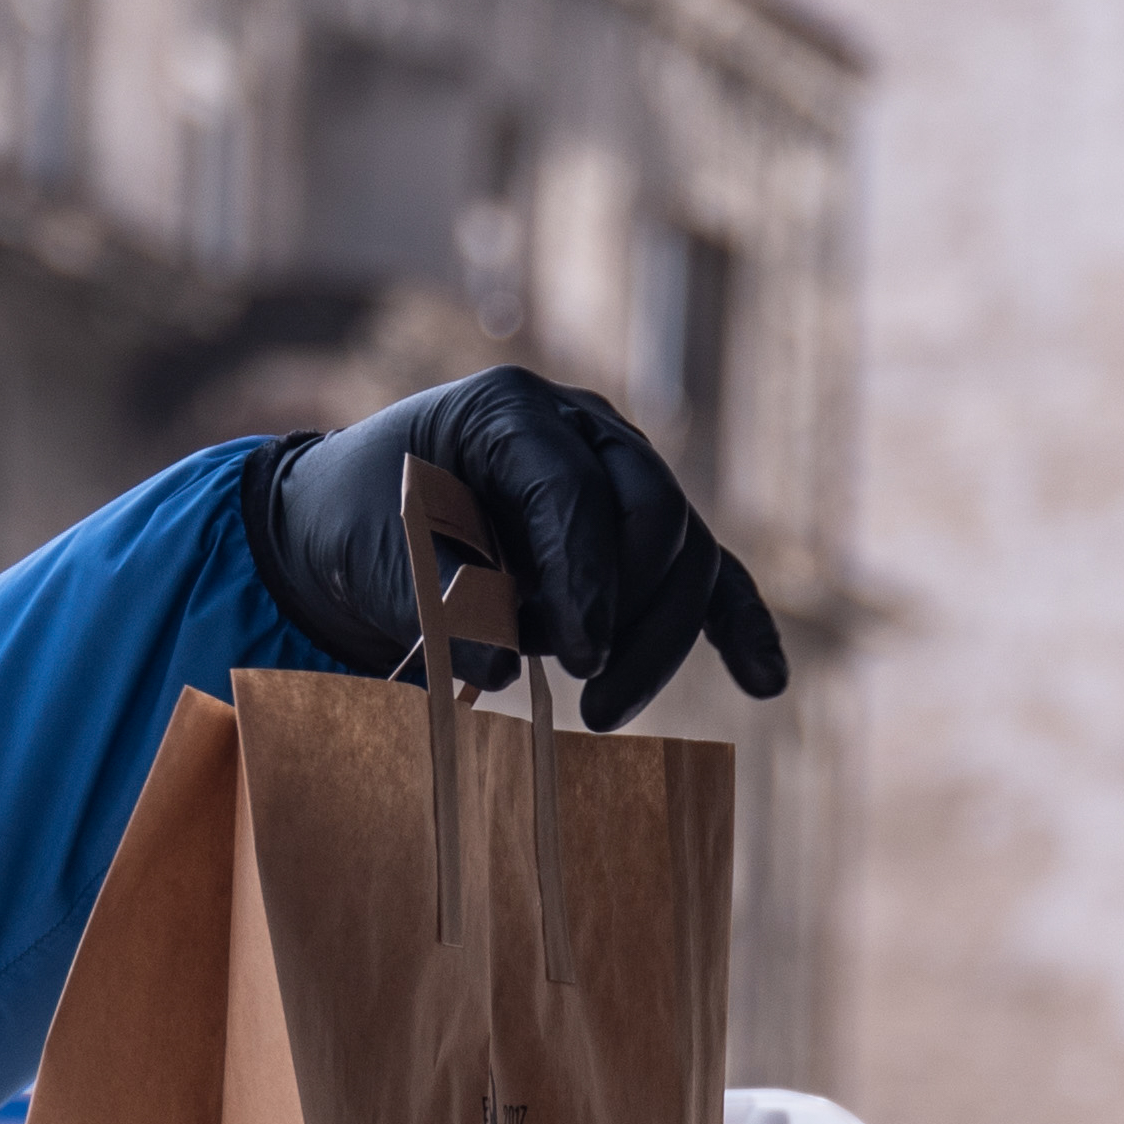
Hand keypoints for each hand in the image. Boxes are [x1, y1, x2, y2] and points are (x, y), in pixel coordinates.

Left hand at [256, 369, 793, 730]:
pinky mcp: (641, 535)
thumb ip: (436, 602)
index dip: (586, 575)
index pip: (576, 490)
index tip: (581, 656)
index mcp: (512, 411)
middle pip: (652, 515)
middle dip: (630, 611)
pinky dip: (737, 627)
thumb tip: (502, 669)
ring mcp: (623, 475)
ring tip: (602, 712)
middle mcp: (584, 429)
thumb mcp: (376, 555)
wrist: (358, 520)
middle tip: (588, 692)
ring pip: (685, 553)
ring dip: (659, 640)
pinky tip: (765, 683)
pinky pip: (707, 575)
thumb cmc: (364, 525)